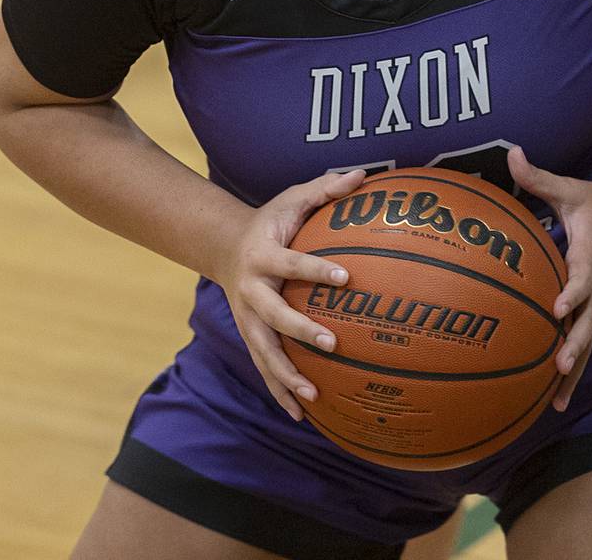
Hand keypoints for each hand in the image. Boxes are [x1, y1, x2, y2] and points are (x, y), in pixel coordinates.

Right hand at [210, 167, 364, 421]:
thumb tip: (363, 175)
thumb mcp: (294, 197)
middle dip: (301, 331)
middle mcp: (250, 292)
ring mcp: (247, 320)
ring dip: (287, 376)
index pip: (291, 263)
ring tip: (313, 397)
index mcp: (263, 255)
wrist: (227, 248)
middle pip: (273, 317)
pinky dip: (281, 392)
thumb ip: (326, 189)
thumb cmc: (273, 220)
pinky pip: (265, 369)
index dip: (315, 270)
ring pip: (264, 353)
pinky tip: (302, 416)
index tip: (345, 277)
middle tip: (333, 343)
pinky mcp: (250, 338)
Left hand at [507, 145, 591, 410]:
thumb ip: (537, 176)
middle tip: (558, 365)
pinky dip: (574, 371)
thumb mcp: (566, 187)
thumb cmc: (591, 200)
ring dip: (575, 370)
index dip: (573, 292)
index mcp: (590, 253)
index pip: (583, 277)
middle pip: (589, 319)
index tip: (558, 308)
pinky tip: (557, 399)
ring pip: (588, 340)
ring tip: (557, 403)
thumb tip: (512, 152)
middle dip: (575, 344)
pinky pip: (584, 342)